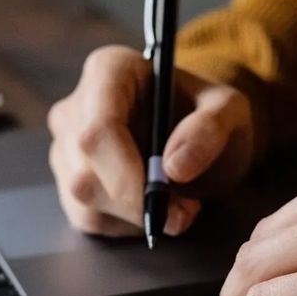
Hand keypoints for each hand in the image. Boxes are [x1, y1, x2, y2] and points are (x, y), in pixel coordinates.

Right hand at [47, 45, 255, 236]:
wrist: (197, 134)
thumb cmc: (208, 115)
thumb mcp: (230, 111)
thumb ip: (211, 129)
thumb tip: (174, 167)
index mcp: (110, 71)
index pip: (98, 129)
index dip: (125, 173)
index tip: (161, 201)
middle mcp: (76, 106)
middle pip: (85, 171)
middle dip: (135, 204)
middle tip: (184, 211)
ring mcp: (66, 145)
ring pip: (82, 199)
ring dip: (134, 217)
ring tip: (175, 205)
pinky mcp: (67, 180)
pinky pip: (87, 217)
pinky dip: (125, 224)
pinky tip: (151, 207)